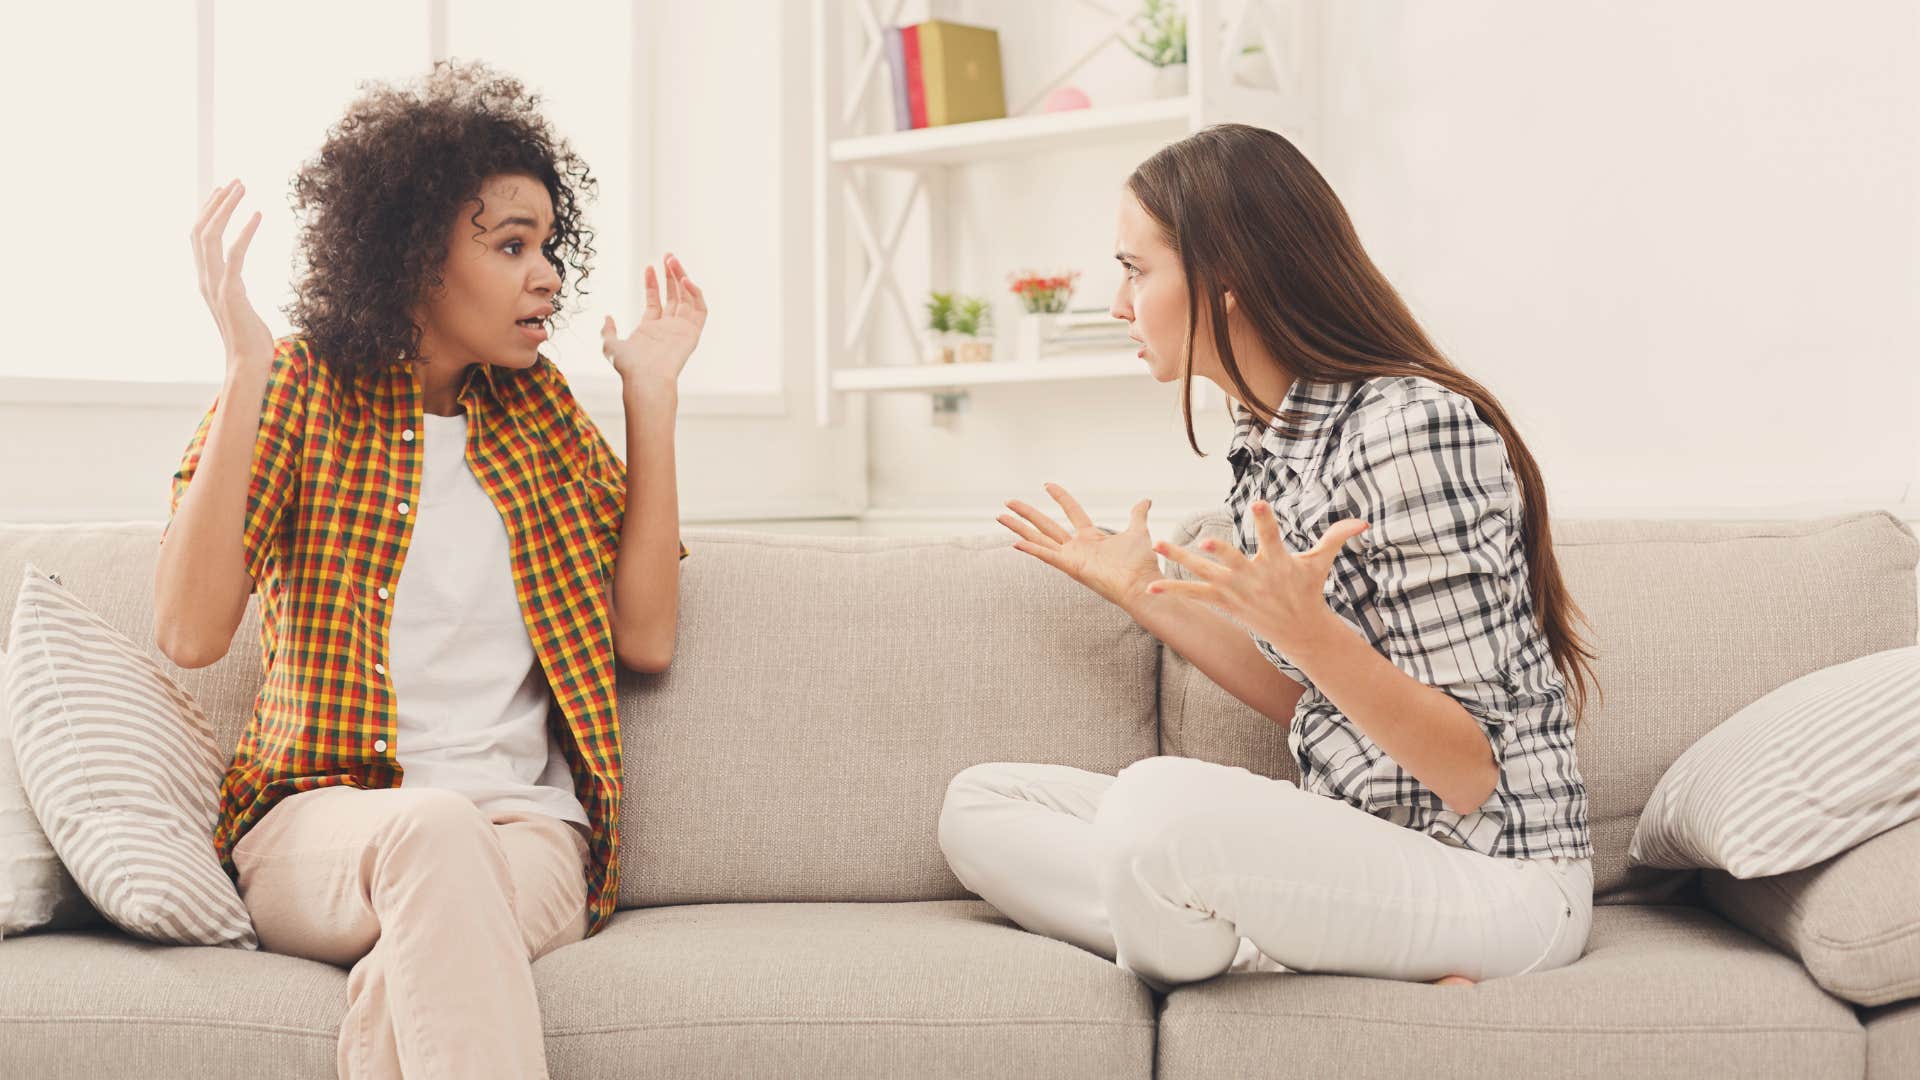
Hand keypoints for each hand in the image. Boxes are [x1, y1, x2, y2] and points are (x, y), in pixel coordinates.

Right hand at [193, 179, 273, 377]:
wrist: (248, 363)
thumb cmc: (249, 338)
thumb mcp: (238, 304)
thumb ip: (232, 286)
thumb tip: (235, 276)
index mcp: (206, 280)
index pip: (199, 237)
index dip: (208, 211)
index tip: (222, 190)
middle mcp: (205, 279)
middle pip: (201, 230)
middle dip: (217, 203)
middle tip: (236, 181)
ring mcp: (216, 285)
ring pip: (212, 236)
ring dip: (226, 208)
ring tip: (242, 187)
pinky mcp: (231, 293)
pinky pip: (236, 255)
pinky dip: (245, 231)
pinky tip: (259, 214)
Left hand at [601, 253, 706, 388]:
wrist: (647, 378)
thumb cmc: (629, 366)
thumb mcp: (611, 346)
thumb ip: (608, 331)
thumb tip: (607, 317)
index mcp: (651, 328)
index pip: (655, 300)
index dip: (652, 283)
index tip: (649, 267)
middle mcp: (668, 327)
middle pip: (674, 295)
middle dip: (671, 275)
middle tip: (669, 256)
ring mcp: (682, 329)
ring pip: (687, 298)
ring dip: (683, 278)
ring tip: (674, 262)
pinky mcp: (693, 332)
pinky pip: (700, 309)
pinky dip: (696, 293)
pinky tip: (686, 280)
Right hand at [997, 483, 1158, 608]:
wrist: (1143, 584)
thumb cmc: (1141, 564)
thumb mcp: (1138, 531)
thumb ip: (1137, 515)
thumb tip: (1145, 500)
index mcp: (1091, 537)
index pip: (1071, 511)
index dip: (1060, 496)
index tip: (1047, 484)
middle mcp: (1077, 547)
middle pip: (1046, 525)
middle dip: (1027, 512)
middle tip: (1007, 502)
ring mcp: (1071, 558)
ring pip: (1039, 538)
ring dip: (1019, 528)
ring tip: (1000, 516)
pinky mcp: (1071, 567)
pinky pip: (1047, 556)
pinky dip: (1032, 549)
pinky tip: (1015, 543)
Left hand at [1148, 501, 1369, 653]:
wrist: (1298, 631)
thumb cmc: (1307, 590)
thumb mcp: (1320, 563)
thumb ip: (1336, 537)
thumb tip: (1363, 521)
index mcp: (1276, 562)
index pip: (1271, 536)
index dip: (1266, 520)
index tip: (1259, 502)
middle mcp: (1253, 577)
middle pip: (1233, 560)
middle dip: (1221, 551)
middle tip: (1206, 539)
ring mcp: (1235, 590)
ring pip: (1204, 573)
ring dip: (1181, 560)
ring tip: (1160, 544)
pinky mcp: (1223, 601)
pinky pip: (1194, 595)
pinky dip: (1173, 591)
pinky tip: (1151, 586)